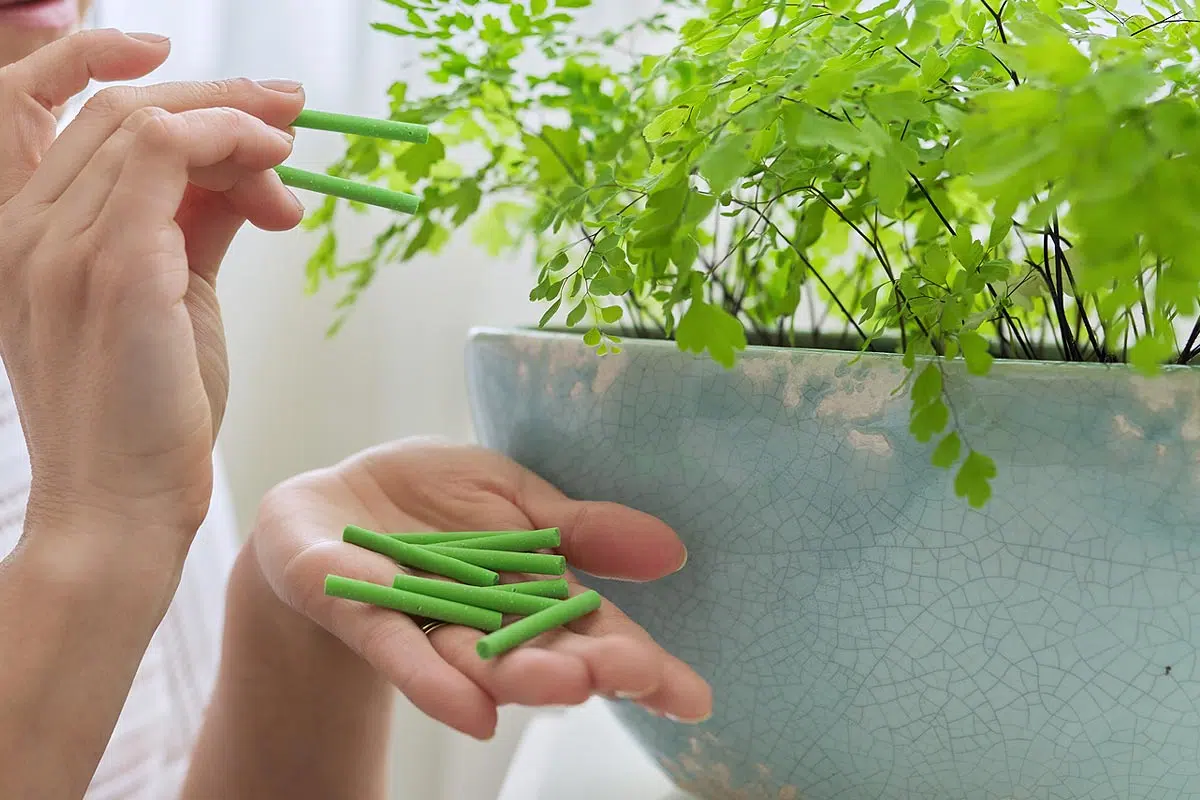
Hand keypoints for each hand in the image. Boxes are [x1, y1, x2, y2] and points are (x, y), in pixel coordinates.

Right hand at [0, 30, 304, 543]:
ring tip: (290, 169)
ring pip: (149, 120)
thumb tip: (246, 176)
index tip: (238, 105)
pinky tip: (277, 179)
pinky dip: (232, 143)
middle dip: (220, 99)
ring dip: (238, 127)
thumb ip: (195, 227)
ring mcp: (61, 245)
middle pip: (121, 108)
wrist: (120, 507)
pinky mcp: (114, 267)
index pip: (73, 118)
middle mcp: (27, 231)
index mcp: (27, 237)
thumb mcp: (171, 301)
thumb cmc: (149, 415)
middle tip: (291, 113)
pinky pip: (168, 150)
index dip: (154, 88)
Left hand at [250, 439, 712, 738]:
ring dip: (519, 677)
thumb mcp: (515, 496)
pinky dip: (430, 678)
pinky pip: (396, 645)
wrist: (334, 504)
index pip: (592, 632)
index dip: (640, 664)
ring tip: (568, 689)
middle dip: (586, 667)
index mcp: (529, 591)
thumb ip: (581, 528)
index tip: (693, 698)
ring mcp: (423, 622)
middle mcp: (484, 621)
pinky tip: (469, 711)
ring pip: (476, 659)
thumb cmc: (433, 504)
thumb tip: (672, 549)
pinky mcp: (359, 610)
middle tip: (634, 676)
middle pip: (540, 652)